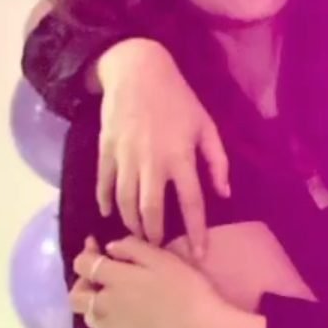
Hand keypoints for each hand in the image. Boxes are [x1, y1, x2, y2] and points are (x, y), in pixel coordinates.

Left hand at [70, 235, 247, 327]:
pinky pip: (103, 326)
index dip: (85, 252)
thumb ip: (132, 248)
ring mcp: (114, 324)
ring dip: (91, 301)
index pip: (83, 265)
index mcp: (114, 279)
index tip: (95, 244)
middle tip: (99, 272)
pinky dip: (105, 314)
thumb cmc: (186, 289)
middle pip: (76, 295)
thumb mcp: (162, 258)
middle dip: (81, 280)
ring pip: (86, 314)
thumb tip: (110, 248)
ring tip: (108, 293)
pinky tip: (124, 308)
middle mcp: (106, 303)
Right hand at [96, 39, 229, 256]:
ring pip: (125, 202)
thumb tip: (223, 194)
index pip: (191, 204)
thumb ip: (217, 161)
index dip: (196, 233)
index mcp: (180, 157)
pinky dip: (105, 202)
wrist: (137, 71)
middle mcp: (152, 162)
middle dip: (154, 235)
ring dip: (131, 223)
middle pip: (151, 210)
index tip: (198, 256)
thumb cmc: (177, 99)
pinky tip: (108, 214)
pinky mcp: (106, 151)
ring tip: (138, 235)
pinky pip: (103, 184)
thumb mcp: (206, 126)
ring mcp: (125, 158)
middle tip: (157, 248)